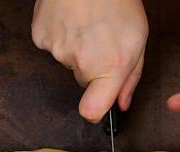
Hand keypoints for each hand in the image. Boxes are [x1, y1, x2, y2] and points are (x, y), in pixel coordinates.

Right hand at [32, 0, 147, 121]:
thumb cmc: (118, 2)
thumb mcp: (138, 40)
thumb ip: (131, 78)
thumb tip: (122, 104)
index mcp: (109, 68)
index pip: (92, 111)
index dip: (95, 112)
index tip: (99, 106)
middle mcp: (81, 63)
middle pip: (84, 82)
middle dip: (93, 67)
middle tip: (102, 40)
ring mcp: (57, 50)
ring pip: (68, 62)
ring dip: (77, 49)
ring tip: (87, 24)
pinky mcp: (41, 38)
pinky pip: (52, 46)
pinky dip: (60, 36)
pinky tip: (71, 19)